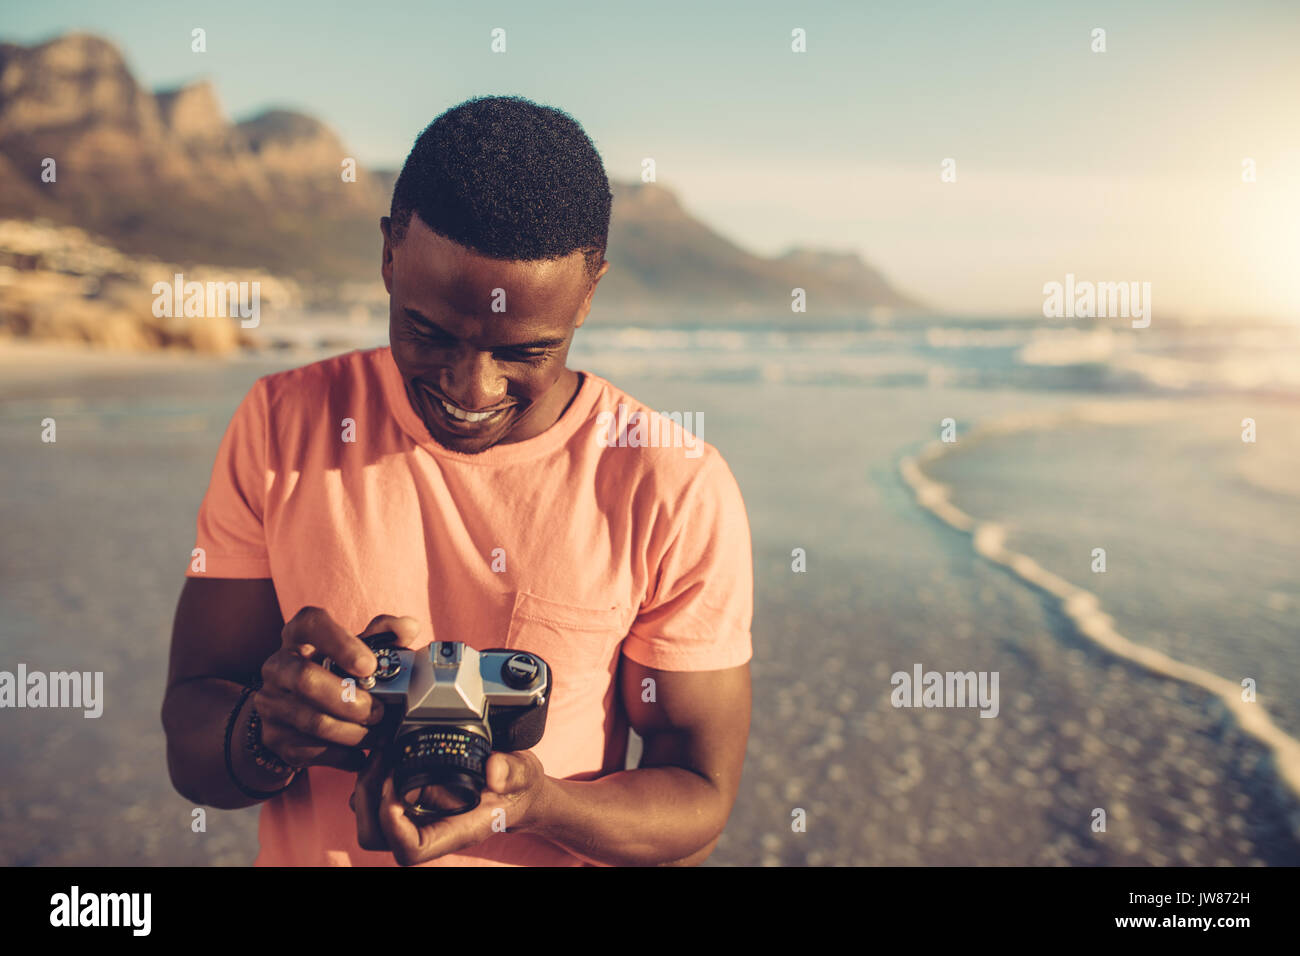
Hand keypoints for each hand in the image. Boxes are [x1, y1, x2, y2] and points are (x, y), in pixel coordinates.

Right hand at [253, 608, 421, 771]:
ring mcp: (271, 702)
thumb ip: (384, 634)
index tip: (370, 666)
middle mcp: (278, 665)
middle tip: (379, 711)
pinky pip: (312, 751)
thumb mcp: (356, 648)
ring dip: (354, 733)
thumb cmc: (334, 670)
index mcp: (300, 634)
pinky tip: (361, 753)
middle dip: (350, 700)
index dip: (342, 644)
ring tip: (377, 735)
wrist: (293, 709)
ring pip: (313, 721)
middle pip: (306, 679)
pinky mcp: (274, 736)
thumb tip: (408, 627)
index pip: (312, 624)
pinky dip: (344, 755)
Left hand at [350, 746, 547, 865]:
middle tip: (381, 759)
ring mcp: (417, 818)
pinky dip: (372, 779)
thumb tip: (493, 772)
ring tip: (382, 752)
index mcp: (454, 831)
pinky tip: (387, 753)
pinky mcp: (410, 803)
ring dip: (365, 787)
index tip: (394, 785)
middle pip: (378, 837)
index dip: (392, 824)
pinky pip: (375, 802)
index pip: (411, 849)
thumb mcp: (524, 774)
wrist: (518, 791)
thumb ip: (513, 772)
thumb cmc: (518, 788)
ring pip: (370, 822)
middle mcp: (430, 829)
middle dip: (368, 799)